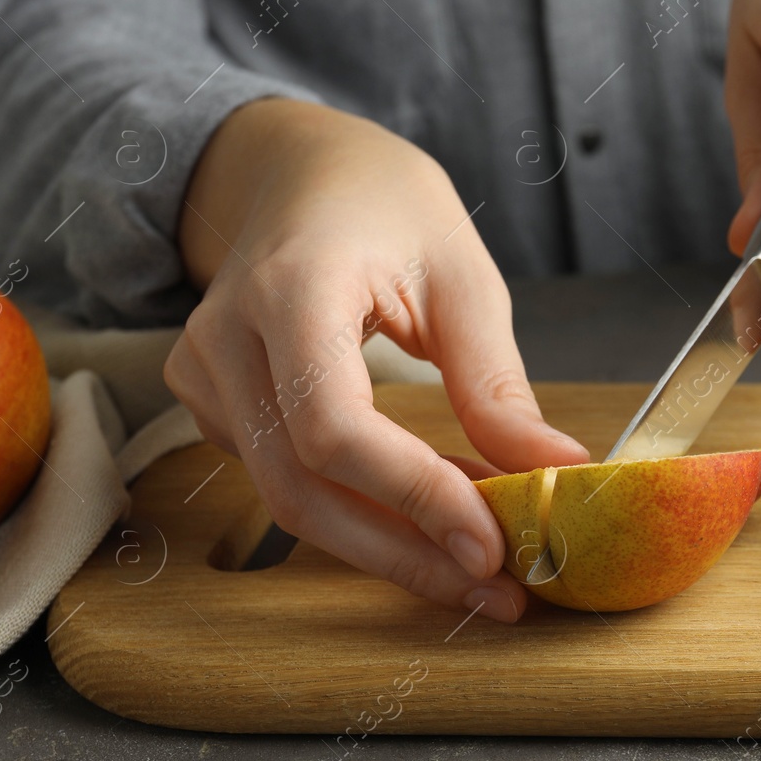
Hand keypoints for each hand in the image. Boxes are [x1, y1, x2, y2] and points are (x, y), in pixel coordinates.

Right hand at [165, 99, 588, 620]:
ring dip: (388, 543)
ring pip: (288, 499)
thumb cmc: (385, 203)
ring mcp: (205, 373)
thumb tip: (555, 472)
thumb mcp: (463, 274)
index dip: (412, 497)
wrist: (297, 171)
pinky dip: (359, 510)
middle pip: (301, 488)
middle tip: (497, 589)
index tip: (491, 543)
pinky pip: (283, 479)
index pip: (334, 427)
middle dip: (406, 553)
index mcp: (292, 288)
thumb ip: (496, 381)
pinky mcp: (211, 401)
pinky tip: (428, 512)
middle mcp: (226, 337)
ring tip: (478, 561)